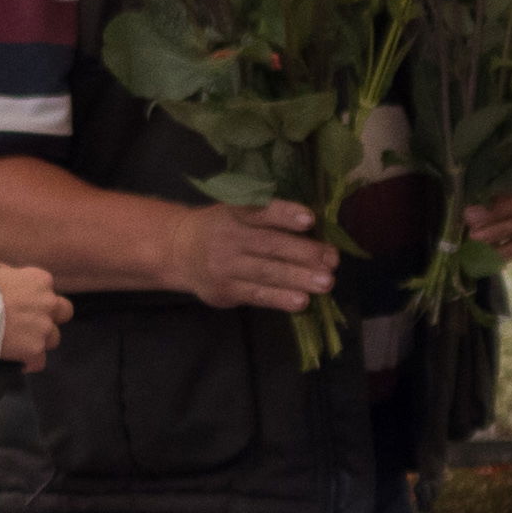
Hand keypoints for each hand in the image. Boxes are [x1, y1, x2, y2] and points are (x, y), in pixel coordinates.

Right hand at [0, 258, 69, 369]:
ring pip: (53, 338)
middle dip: (51, 317)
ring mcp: (43, 327)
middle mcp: (48, 303)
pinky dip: (30, 363)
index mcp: (39, 279)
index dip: (34, 296)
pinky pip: (39, 361)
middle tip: (30, 324)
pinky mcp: (35, 349)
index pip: (46, 287)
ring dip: (40, 340)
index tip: (20, 303)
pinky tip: (19, 363)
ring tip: (20, 345)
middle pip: (63, 312)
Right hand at [172, 198, 331, 312]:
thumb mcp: (235, 211)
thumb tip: (315, 230)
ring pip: (266, 272)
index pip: (260, 211)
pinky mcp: (225, 290)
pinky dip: (280, 298)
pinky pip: (257, 295)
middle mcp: (228, 238)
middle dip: (304, 253)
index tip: (310, 220)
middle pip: (269, 245)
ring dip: (298, 278)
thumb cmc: (220, 227)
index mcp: (234, 212)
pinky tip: (301, 301)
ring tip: (326, 282)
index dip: (285, 215)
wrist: (179, 251)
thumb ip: (267, 217)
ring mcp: (225, 266)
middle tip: (332, 259)